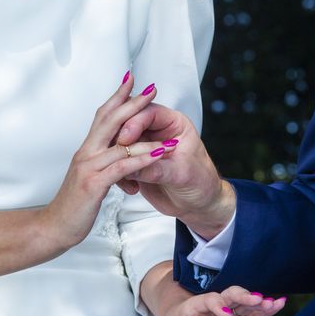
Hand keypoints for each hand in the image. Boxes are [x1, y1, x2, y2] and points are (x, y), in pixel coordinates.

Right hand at [38, 74, 177, 250]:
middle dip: (133, 102)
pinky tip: (159, 155)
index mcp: (87, 149)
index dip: (117, 97)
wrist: (53, 228)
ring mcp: (89, 167)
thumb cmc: (74, 204)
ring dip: (147, 135)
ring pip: (121, 143)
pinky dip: (143, 159)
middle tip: (151, 88)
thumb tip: (114, 152)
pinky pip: (122, 167)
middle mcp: (86, 153)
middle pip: (111, 119)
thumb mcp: (90, 177)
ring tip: (167, 130)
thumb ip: (101, 163)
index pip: (102, 115)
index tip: (132, 81)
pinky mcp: (94, 184)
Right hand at [116, 103, 235, 239]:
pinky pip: (118, 160)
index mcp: (174, 123)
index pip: (149, 112)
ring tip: (122, 173)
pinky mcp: (136, 162)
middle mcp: (158, 131)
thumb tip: (131, 169)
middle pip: (129, 122)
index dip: (134, 122)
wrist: (197, 203)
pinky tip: (128, 185)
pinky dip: (117, 171)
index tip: (125, 139)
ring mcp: (145, 146)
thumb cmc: (200, 183)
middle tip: (115, 153)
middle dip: (120, 137)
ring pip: (120, 141)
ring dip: (116, 155)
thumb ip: (157, 169)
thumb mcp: (181, 174)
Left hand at [158, 286, 286, 315]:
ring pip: (246, 303)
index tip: (226, 313)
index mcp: (198, 305)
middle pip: (231, 295)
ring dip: (259, 302)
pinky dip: (266, 310)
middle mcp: (217, 304)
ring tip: (274, 302)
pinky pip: (254, 314)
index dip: (217, 305)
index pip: (209, 300)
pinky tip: (279, 304)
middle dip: (244, 297)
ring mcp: (230, 311)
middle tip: (257, 299)